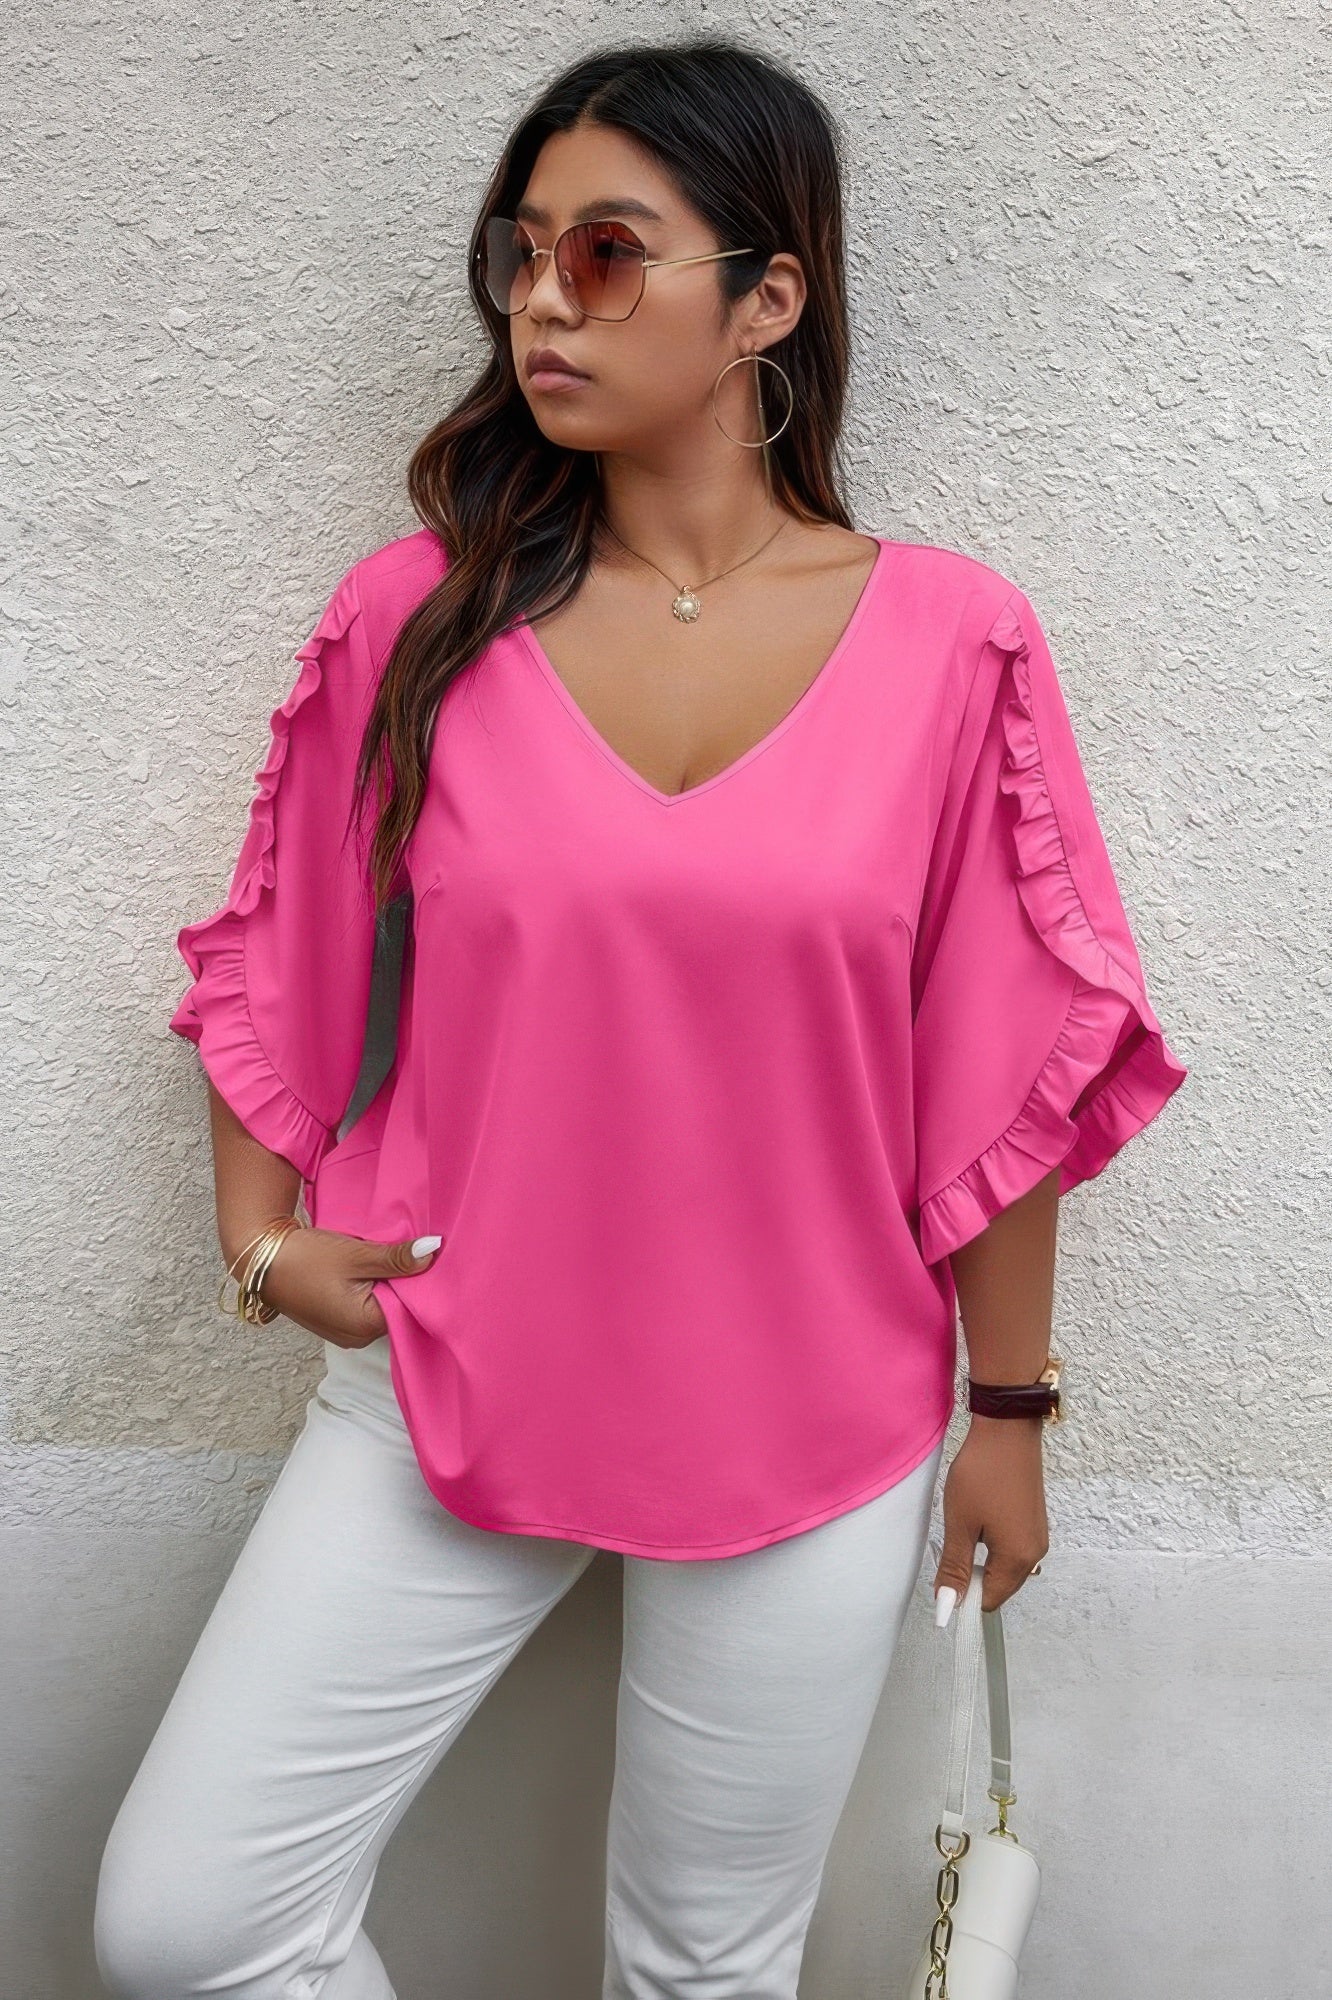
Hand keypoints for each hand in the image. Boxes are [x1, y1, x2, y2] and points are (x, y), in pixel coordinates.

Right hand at [243, 1226, 442, 1348]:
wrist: (261, 1260)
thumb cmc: (306, 1258)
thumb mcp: (356, 1254)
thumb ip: (396, 1258)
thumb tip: (433, 1252)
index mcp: (366, 1326)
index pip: (410, 1307)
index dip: (419, 1281)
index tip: (426, 1256)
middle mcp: (357, 1337)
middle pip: (395, 1308)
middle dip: (402, 1282)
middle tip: (407, 1252)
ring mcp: (345, 1332)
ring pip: (379, 1305)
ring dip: (385, 1283)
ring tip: (386, 1257)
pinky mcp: (335, 1320)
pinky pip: (363, 1305)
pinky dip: (368, 1287)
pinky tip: (367, 1267)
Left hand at [932, 1416, 1048, 1620]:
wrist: (1007, 1429)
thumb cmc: (982, 1473)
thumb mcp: (960, 1523)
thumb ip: (955, 1568)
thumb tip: (948, 1605)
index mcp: (1019, 1559)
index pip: (989, 1601)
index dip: (963, 1595)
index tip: (944, 1575)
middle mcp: (1035, 1553)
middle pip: (998, 1586)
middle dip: (972, 1576)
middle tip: (952, 1542)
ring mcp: (1037, 1536)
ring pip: (1003, 1566)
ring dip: (981, 1558)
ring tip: (965, 1526)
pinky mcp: (1033, 1521)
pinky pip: (1011, 1548)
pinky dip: (991, 1544)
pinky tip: (978, 1518)